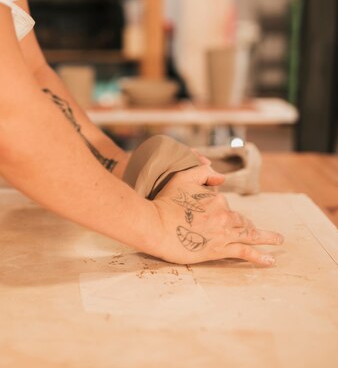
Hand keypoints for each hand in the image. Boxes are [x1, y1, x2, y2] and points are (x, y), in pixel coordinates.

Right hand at [145, 165, 283, 265]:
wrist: (155, 225)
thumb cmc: (164, 202)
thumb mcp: (181, 179)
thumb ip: (201, 172)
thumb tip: (221, 175)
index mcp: (216, 199)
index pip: (224, 204)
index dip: (218, 208)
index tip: (211, 214)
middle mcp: (224, 215)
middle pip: (240, 220)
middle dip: (248, 224)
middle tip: (255, 228)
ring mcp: (224, 233)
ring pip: (249, 234)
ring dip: (266, 237)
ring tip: (277, 239)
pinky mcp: (219, 250)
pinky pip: (245, 252)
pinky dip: (260, 256)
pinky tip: (271, 260)